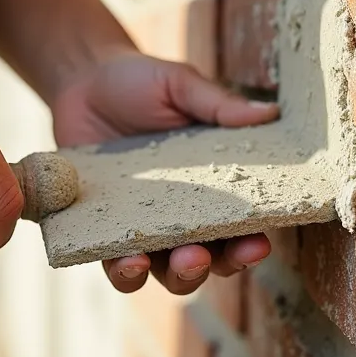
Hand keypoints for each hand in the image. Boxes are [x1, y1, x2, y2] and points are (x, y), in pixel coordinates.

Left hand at [50, 51, 279, 294]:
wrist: (86, 80)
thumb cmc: (142, 82)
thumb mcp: (182, 86)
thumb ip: (219, 105)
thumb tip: (269, 113)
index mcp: (214, 188)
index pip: (239, 227)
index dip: (250, 243)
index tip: (256, 243)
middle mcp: (183, 217)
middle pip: (208, 262)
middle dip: (210, 267)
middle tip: (201, 256)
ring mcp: (143, 227)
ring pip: (164, 273)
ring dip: (173, 276)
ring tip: (164, 261)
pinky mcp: (104, 229)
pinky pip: (113, 261)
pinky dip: (122, 270)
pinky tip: (126, 258)